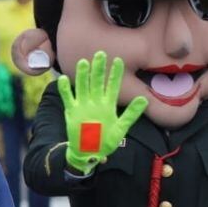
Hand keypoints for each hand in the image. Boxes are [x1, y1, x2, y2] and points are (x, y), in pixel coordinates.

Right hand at [57, 51, 147, 174]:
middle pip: (97, 82)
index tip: (118, 60)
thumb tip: (145, 99)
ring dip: (83, 75)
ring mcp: (83, 105)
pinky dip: (65, 89)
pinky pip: (68, 98)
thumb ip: (132, 113)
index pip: (113, 85)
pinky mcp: (72, 112)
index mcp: (108, 104)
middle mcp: (95, 102)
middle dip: (99, 69)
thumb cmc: (106, 141)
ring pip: (83, 86)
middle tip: (100, 54)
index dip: (115, 74)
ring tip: (84, 63)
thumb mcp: (122, 128)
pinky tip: (63, 79)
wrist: (89, 152)